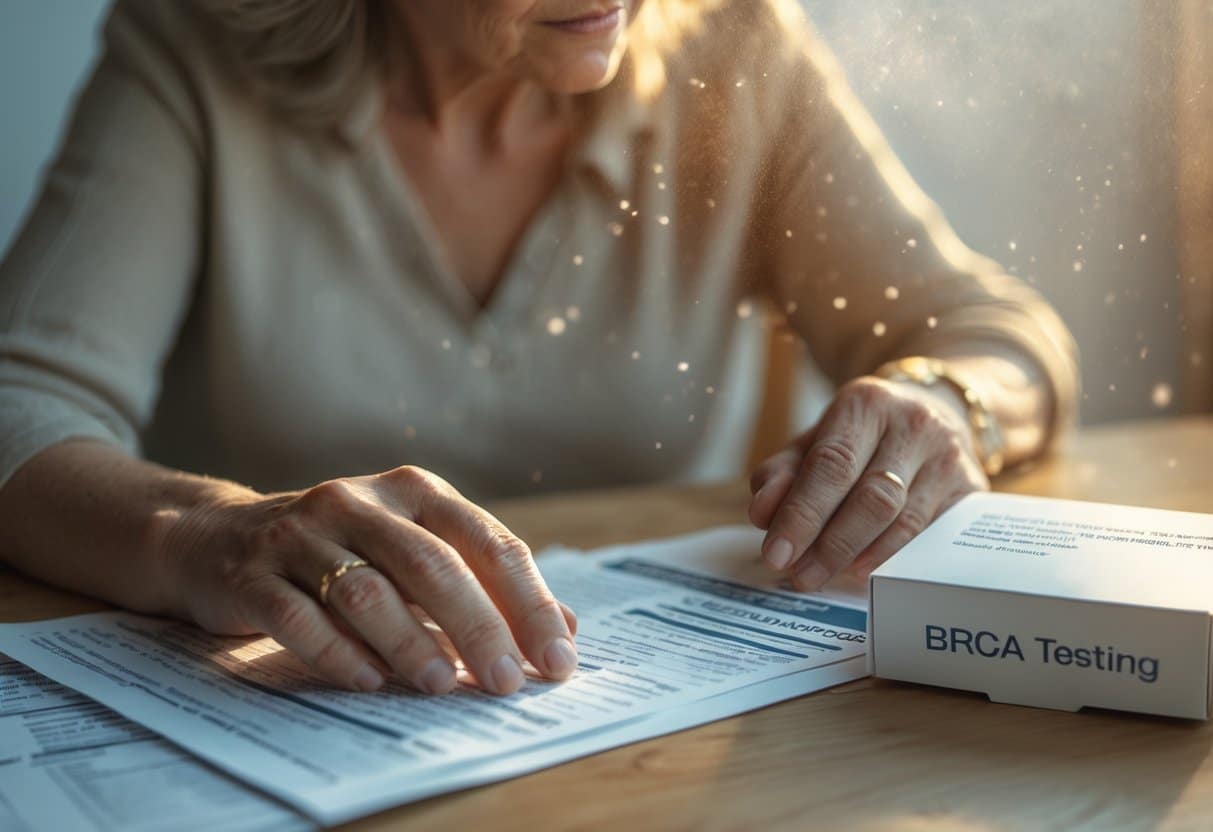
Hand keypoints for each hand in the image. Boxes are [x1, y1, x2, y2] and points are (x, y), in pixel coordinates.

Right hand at [160, 466, 577, 694]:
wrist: (216, 539)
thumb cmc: (340, 555)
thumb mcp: (414, 554)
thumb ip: (485, 587)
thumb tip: (567, 631)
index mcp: (414, 491)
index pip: (487, 542)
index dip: (528, 602)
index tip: (558, 657)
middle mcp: (360, 502)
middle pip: (432, 565)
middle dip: (478, 627)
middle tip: (507, 680)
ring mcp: (301, 534)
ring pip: (367, 591)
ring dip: (410, 643)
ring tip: (439, 686)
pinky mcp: (252, 574)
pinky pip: (299, 616)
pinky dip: (338, 653)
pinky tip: (369, 682)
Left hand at [748, 377, 988, 589]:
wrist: (937, 410)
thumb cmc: (862, 436)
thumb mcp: (815, 439)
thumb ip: (782, 473)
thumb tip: (762, 515)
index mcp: (866, 403)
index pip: (831, 464)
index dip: (802, 513)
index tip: (776, 553)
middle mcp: (914, 424)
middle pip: (871, 497)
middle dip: (829, 544)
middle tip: (798, 575)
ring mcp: (950, 457)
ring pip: (904, 521)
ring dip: (858, 556)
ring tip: (822, 575)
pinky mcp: (972, 488)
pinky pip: (931, 534)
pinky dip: (894, 557)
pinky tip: (865, 570)